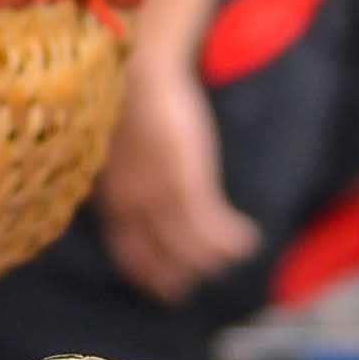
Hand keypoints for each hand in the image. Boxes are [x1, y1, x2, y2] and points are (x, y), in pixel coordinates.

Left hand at [96, 52, 260, 303]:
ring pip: (190, 251)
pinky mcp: (187, 183)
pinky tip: (248, 240)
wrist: (138, 71)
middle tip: (200, 282)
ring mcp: (159, 198)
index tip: (165, 289)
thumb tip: (129, 197)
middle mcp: (132, 209)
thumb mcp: (113, 150)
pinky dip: (231, 240)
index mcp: (110, 201)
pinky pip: (212, 228)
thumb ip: (121, 179)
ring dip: (214, 259)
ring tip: (232, 255)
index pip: (130, 257)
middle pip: (160, 263)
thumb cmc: (126, 103)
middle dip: (181, 278)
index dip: (149, 277)